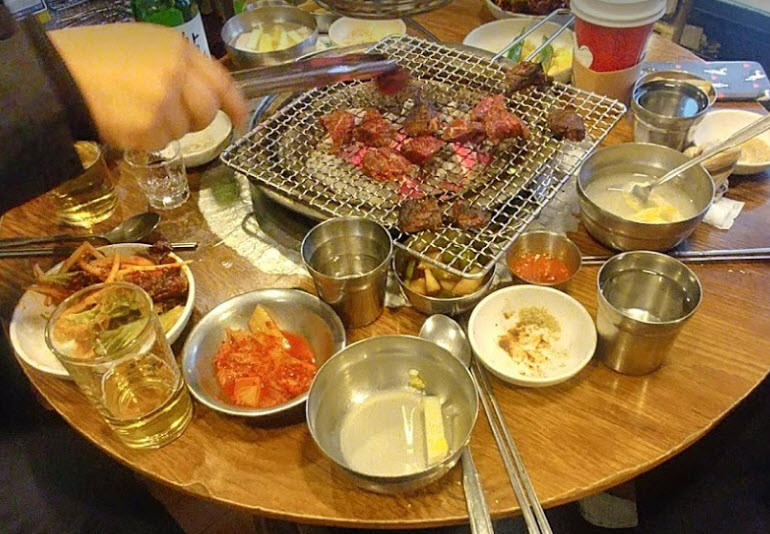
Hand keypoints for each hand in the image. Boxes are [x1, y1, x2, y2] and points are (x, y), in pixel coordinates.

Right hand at [48, 23, 247, 150]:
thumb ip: (179, 65)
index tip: (241, 119)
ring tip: (137, 111)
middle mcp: (176, 73)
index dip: (235, 104)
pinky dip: (148, 138)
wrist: (58, 76)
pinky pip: (162, 142)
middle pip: (207, 110)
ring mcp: (164, 102)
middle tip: (172, 116)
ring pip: (185, 129)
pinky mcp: (150, 128)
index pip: (222, 80)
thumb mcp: (144, 44)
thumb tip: (207, 92)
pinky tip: (127, 122)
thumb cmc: (96, 58)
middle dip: (196, 119)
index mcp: (177, 47)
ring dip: (166, 128)